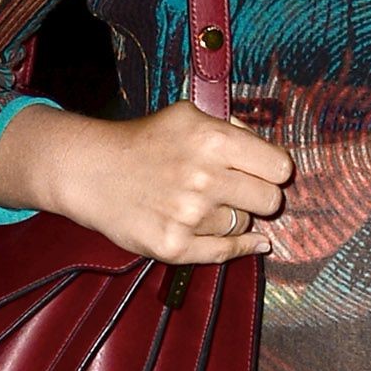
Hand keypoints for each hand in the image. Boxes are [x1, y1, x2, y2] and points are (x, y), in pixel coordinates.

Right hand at [0, 101, 291, 262]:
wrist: (90, 171)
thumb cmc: (146, 141)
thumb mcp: (189, 117)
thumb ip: (233, 131)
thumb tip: (273, 159)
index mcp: (214, 140)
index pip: (280, 168)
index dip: (273, 171)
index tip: (262, 172)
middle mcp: (205, 178)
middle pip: (270, 201)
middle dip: (260, 196)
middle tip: (242, 192)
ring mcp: (189, 215)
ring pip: (244, 225)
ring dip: (232, 217)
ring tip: (205, 204)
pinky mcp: (173, 246)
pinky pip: (225, 253)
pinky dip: (241, 248)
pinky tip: (254, 244)